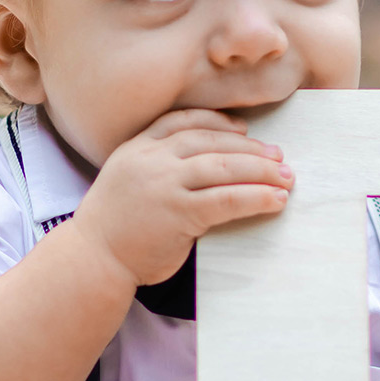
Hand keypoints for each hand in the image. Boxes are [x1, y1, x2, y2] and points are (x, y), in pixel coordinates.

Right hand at [72, 108, 292, 287]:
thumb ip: (159, 167)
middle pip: (211, 141)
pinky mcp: (179, 213)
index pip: (184, 121)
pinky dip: (256, 197)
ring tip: (286, 177)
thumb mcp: (127, 180)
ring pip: (224, 166)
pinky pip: (227, 199)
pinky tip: (275, 200)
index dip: (219, 122)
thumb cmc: (114, 227)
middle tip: (279, 156)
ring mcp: (164, 184)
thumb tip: (211, 165)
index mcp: (137, 147)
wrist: (92, 259)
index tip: (245, 129)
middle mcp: (151, 159)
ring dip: (261, 170)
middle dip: (250, 148)